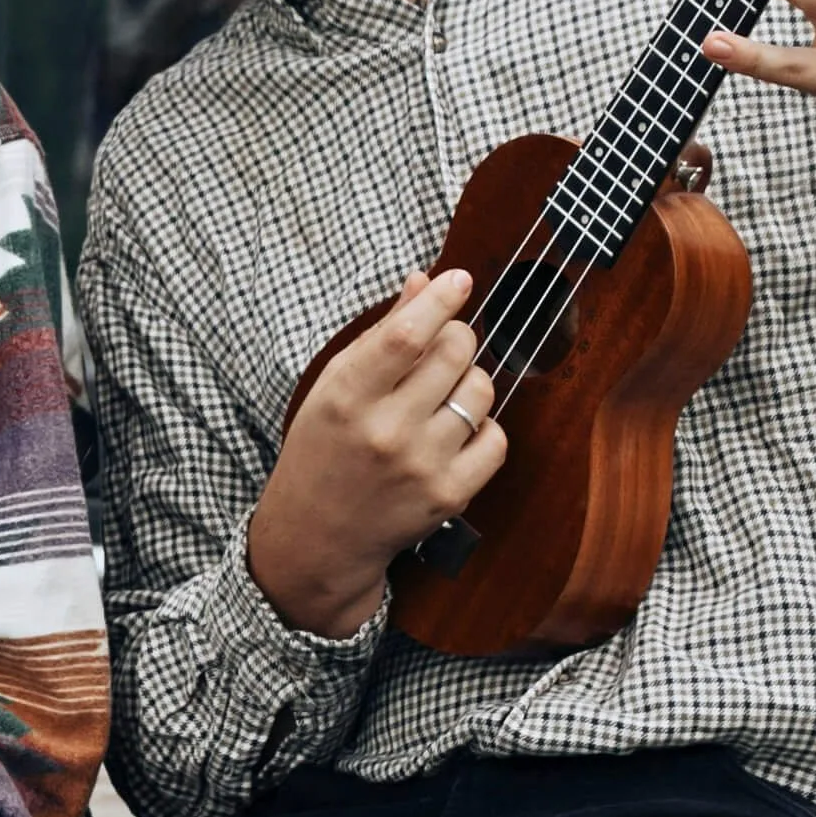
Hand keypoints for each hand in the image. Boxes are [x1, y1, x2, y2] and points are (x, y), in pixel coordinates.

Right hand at [249, 269, 506, 638]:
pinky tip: (456, 431)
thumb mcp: (334, 387)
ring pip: (481, 391)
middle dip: (458, 337)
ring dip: (470, 380)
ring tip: (444, 394)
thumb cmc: (324, 450)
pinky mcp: (449, 495)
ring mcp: (421, 466)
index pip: (406, 335)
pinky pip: (497, 438)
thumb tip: (424, 281)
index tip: (458, 280)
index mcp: (346, 396)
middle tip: (444, 346)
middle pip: (454, 353)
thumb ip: (381, 334)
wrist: (318, 536)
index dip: (440, 300)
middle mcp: (385, 431)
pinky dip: (484, 426)